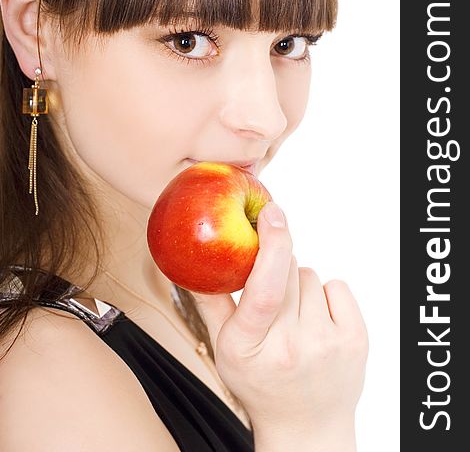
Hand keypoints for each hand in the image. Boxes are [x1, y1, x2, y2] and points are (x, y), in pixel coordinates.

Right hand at [192, 201, 368, 438]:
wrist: (308, 427)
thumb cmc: (260, 383)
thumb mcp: (225, 348)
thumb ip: (210, 301)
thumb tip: (193, 260)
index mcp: (249, 347)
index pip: (264, 289)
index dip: (270, 245)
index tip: (272, 214)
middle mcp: (291, 348)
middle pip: (289, 270)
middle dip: (280, 271)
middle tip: (277, 303)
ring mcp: (327, 345)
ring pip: (312, 276)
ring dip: (302, 288)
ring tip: (297, 320)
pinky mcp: (356, 341)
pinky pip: (337, 286)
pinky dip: (327, 295)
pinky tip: (318, 322)